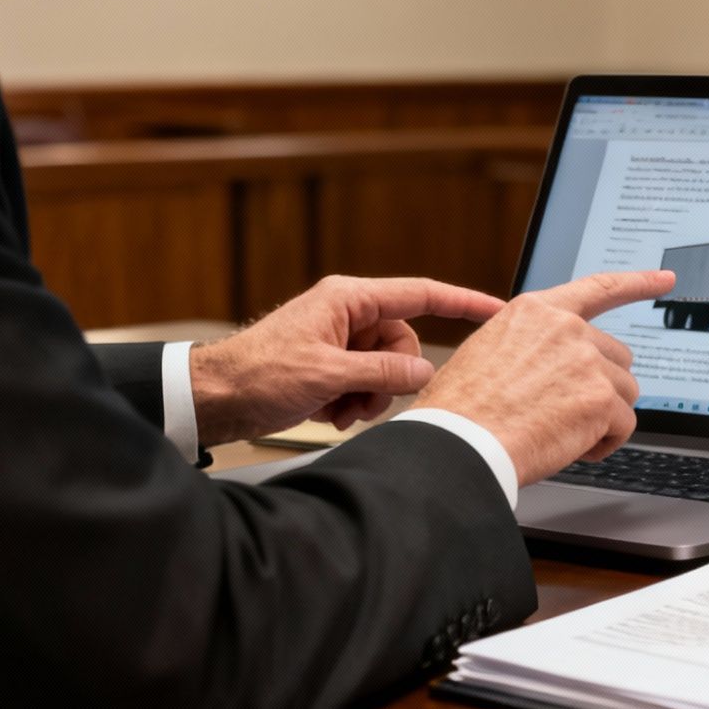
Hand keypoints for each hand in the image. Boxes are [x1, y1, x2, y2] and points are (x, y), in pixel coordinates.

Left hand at [189, 275, 504, 447]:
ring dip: (371, 396)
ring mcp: (339, 341)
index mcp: (349, 300)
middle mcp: (347, 315)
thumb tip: (425, 372)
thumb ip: (384, 371)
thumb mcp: (328, 374)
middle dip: (392, 377)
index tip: (495, 310)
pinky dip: (354, 403)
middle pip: (404, 343)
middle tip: (364, 399)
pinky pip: (365, 383)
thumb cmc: (255, 374)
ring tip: (340, 410)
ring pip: (387, 368)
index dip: (462, 302)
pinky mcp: (330, 366)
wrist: (213, 399)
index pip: (420, 294)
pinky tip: (330, 414)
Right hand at [414, 270, 673, 485]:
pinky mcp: (601, 398)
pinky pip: (624, 426)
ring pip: (624, 393)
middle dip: (601, 387)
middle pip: (616, 357)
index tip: (664, 278)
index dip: (637, 282)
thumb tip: (558, 365)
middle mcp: (566, 328)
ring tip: (560, 432)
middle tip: (565, 412)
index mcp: (537, 312)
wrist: (459, 443)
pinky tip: (570, 447)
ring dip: (602, 417)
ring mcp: (587, 361)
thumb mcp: (489, 352)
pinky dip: (603, 444)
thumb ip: (533, 345)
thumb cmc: (462, 410)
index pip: (599, 288)